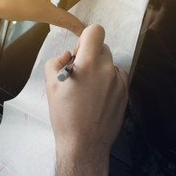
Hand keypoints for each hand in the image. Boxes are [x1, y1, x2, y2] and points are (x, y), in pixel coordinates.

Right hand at [44, 24, 127, 175]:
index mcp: (88, 64)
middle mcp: (107, 70)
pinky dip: (109, 80)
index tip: (80, 50)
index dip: (85, 37)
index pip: (95, 31)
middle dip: (90, 55)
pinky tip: (98, 96)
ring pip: (110, 62)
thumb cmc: (65, 116)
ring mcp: (119, 82)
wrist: (83, 144)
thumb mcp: (50, 85)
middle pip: (102, 47)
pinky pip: (118, 77)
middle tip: (79, 72)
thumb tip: (66, 55)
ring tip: (89, 87)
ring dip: (100, 68)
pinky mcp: (125, 93)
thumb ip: (55, 61)